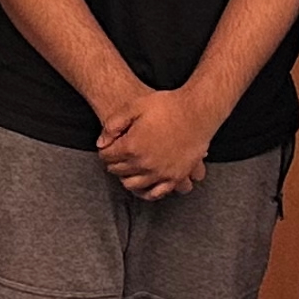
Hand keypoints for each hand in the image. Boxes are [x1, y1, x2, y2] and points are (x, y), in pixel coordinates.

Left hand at [94, 83, 215, 196]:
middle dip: (114, 163)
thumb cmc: (167, 106)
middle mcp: (145, 164)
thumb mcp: (134, 106)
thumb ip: (113, 124)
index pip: (107, 156)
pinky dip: (147, 191)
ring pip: (133, 185)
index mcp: (132, 146)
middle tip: (116, 156)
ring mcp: (161, 173)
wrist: (197, 111)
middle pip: (118, 171)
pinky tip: (145, 183)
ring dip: (127, 177)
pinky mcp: (176, 177)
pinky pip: (157, 192)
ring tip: (129, 168)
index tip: (108, 146)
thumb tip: (101, 143)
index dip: (105, 150)